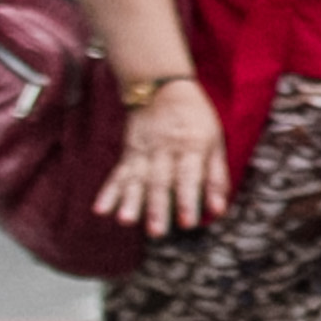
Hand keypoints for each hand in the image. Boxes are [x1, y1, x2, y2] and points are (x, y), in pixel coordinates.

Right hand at [94, 76, 227, 235]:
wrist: (163, 87)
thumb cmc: (197, 119)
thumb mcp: (216, 141)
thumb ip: (217, 176)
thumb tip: (220, 209)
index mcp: (192, 147)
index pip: (190, 176)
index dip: (188, 199)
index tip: (187, 223)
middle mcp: (166, 150)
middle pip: (160, 181)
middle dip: (157, 208)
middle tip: (156, 232)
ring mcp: (144, 151)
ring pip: (136, 179)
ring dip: (129, 202)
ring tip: (124, 221)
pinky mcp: (128, 152)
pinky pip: (118, 174)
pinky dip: (109, 192)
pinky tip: (101, 209)